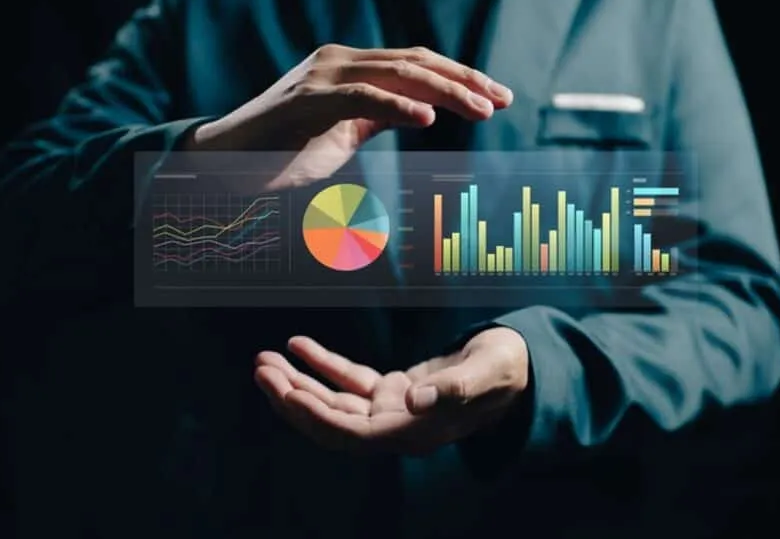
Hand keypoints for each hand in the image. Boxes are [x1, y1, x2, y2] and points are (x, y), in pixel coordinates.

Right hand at [185, 45, 512, 189]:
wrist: (222, 163)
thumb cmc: (282, 152)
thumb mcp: (341, 132)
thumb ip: (377, 116)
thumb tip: (421, 112)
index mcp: (350, 66)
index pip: (416, 63)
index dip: (460, 76)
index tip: (498, 95)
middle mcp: (338, 60)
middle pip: (417, 61)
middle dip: (466, 79)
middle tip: (504, 99)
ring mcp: (321, 76)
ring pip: (399, 73)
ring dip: (447, 91)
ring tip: (483, 110)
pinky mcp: (306, 101)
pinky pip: (362, 96)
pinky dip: (399, 106)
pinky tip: (429, 118)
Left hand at [254, 327, 528, 455]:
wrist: (518, 369)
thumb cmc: (505, 371)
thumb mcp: (486, 373)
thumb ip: (454, 388)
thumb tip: (414, 401)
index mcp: (414, 433)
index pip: (352, 434)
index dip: (316, 417)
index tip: (286, 393)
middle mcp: (395, 428)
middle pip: (331, 422)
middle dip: (293, 399)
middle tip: (261, 370)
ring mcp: (391, 411)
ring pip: (333, 402)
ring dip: (298, 383)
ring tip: (266, 360)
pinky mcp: (391, 392)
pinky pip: (349, 380)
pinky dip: (322, 364)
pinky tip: (299, 345)